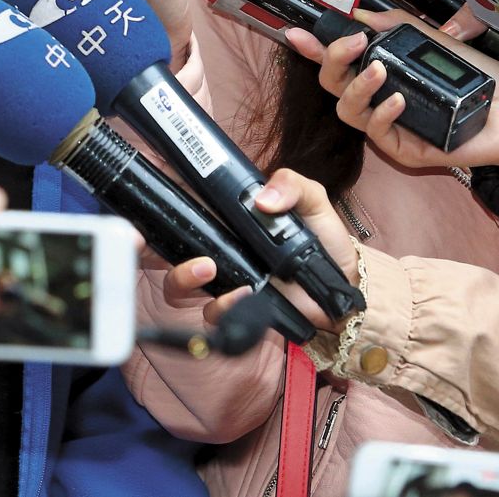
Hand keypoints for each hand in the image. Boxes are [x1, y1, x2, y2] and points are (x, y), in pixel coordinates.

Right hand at [162, 167, 354, 330]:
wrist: (344, 285)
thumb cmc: (325, 239)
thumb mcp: (312, 200)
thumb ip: (292, 185)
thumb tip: (262, 199)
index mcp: (230, 217)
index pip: (186, 207)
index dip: (164, 203)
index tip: (157, 195)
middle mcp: (220, 247)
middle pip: (169, 248)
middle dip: (154, 250)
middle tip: (189, 245)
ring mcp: (225, 279)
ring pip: (178, 283)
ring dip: (184, 278)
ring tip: (209, 270)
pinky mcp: (236, 308)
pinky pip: (211, 312)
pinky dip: (220, 307)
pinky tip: (243, 297)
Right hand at [291, 9, 498, 174]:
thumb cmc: (477, 77)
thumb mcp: (433, 40)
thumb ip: (396, 26)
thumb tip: (359, 13)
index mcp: (381, 71)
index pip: (340, 58)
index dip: (314, 47)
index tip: (297, 32)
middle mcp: (377, 97)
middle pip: (332, 83)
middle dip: (333, 59)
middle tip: (353, 42)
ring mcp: (386, 124)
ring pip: (346, 109)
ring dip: (357, 85)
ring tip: (379, 70)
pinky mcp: (401, 148)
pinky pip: (376, 131)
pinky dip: (382, 111)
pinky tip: (398, 99)